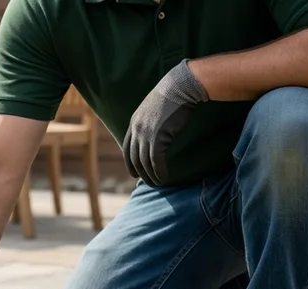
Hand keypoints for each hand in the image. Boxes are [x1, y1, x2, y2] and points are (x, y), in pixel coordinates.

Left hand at [122, 59, 208, 185]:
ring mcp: (146, 134)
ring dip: (151, 175)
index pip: (127, 148)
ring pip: (144, 162)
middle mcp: (136, 129)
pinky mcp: (157, 137)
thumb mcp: (155, 108)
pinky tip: (164, 177)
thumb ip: (151, 120)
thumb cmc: (174, 95)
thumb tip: (156, 131)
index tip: (134, 173)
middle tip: (148, 182)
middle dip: (140, 172)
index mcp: (134, 122)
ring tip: (158, 183)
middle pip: (134, 158)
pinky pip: (156, 161)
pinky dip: (159, 171)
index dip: (130, 163)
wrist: (180, 86)